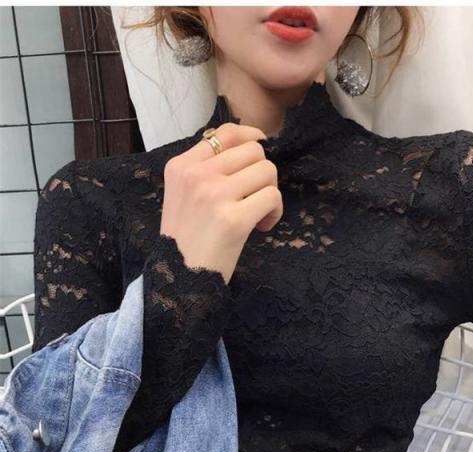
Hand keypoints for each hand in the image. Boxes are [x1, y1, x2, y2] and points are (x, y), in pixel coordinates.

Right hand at [160, 121, 283, 282]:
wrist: (179, 279)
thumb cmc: (186, 241)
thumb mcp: (182, 195)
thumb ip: (205, 170)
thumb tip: (247, 146)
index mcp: (180, 166)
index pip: (224, 133)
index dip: (250, 135)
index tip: (261, 144)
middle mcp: (196, 175)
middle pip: (253, 151)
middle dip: (263, 173)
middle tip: (255, 197)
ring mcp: (214, 195)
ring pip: (267, 171)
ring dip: (271, 193)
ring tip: (259, 215)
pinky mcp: (233, 219)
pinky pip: (272, 197)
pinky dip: (275, 212)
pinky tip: (262, 227)